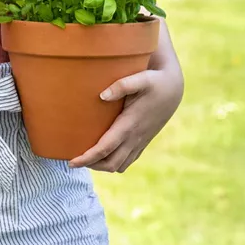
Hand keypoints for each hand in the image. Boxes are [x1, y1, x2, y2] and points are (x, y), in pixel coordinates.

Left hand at [69, 68, 183, 172]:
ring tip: (86, 158)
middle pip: (111, 163)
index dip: (87, 158)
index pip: (105, 148)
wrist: (173, 88)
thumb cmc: (154, 81)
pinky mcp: (143, 142)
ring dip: (102, 166)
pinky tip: (103, 156)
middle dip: (91, 165)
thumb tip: (102, 96)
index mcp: (130, 124)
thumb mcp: (141, 78)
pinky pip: (127, 161)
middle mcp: (135, 137)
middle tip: (73, 159)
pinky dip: (114, 163)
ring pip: (119, 166)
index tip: (71, 162)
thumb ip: (122, 85)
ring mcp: (140, 142)